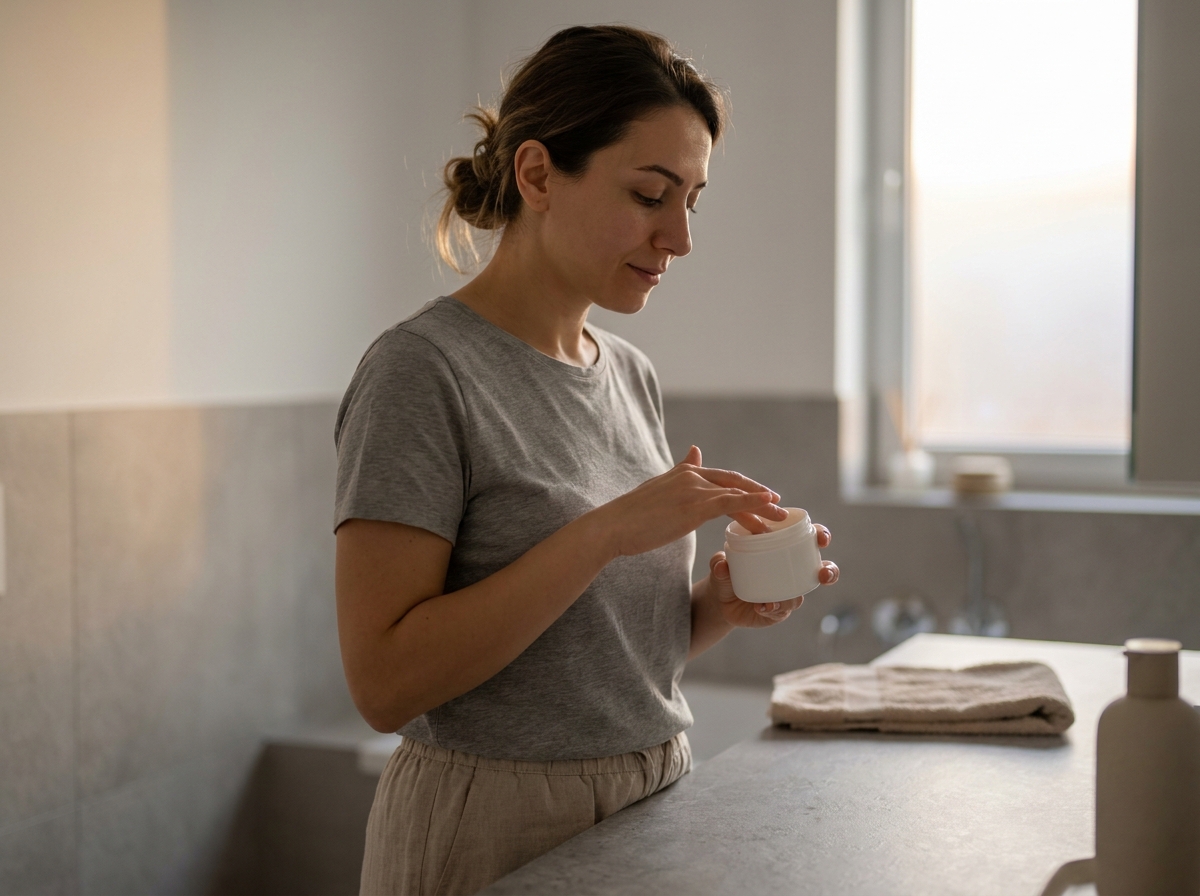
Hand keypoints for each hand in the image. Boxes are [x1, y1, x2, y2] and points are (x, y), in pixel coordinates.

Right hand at [594, 446, 787, 557]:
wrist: (613, 526)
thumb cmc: (631, 516)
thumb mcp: (659, 488)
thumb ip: (680, 471)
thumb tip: (695, 450)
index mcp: (683, 471)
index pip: (723, 478)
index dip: (745, 487)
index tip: (762, 497)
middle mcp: (691, 475)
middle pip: (735, 483)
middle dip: (759, 495)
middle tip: (779, 507)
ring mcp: (694, 489)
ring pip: (737, 495)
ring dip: (762, 506)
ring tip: (780, 518)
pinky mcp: (695, 505)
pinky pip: (732, 503)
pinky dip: (753, 504)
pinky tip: (767, 511)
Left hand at [708, 525, 839, 626]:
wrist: (720, 599)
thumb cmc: (727, 571)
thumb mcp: (721, 564)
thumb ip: (719, 562)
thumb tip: (722, 565)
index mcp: (783, 549)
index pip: (809, 538)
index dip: (822, 536)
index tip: (821, 538)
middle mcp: (791, 571)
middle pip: (822, 569)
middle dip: (829, 571)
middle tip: (822, 573)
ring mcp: (787, 593)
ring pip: (801, 595)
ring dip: (792, 597)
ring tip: (775, 600)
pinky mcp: (778, 612)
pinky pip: (781, 612)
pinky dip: (773, 609)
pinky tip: (762, 607)